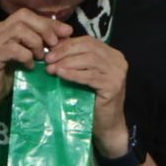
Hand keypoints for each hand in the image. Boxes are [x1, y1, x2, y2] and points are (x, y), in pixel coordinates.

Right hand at [0, 10, 71, 116]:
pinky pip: (14, 49)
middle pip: (24, 16)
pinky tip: (29, 66)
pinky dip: (26, 56)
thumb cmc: (6, 76)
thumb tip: (63, 36)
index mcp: (5, 28)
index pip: (29, 15)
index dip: (49, 22)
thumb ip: (38, 44)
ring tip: (40, 57)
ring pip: (19, 30)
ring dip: (35, 42)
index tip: (67, 32)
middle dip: (44, 28)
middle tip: (54, 44)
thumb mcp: (26, 56)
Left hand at [43, 35, 129, 153]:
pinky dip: (73, 74)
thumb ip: (75, 60)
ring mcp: (117, 73)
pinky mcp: (113, 86)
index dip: (67, 44)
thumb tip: (52, 49)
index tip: (49, 51)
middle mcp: (118, 60)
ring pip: (88, 60)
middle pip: (88, 47)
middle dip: (64, 52)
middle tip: (47, 59)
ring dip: (66, 62)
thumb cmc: (92, 100)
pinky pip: (89, 76)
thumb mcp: (84, 75)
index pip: (88, 41)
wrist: (107, 124)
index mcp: (112, 54)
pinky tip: (61, 74)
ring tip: (51, 69)